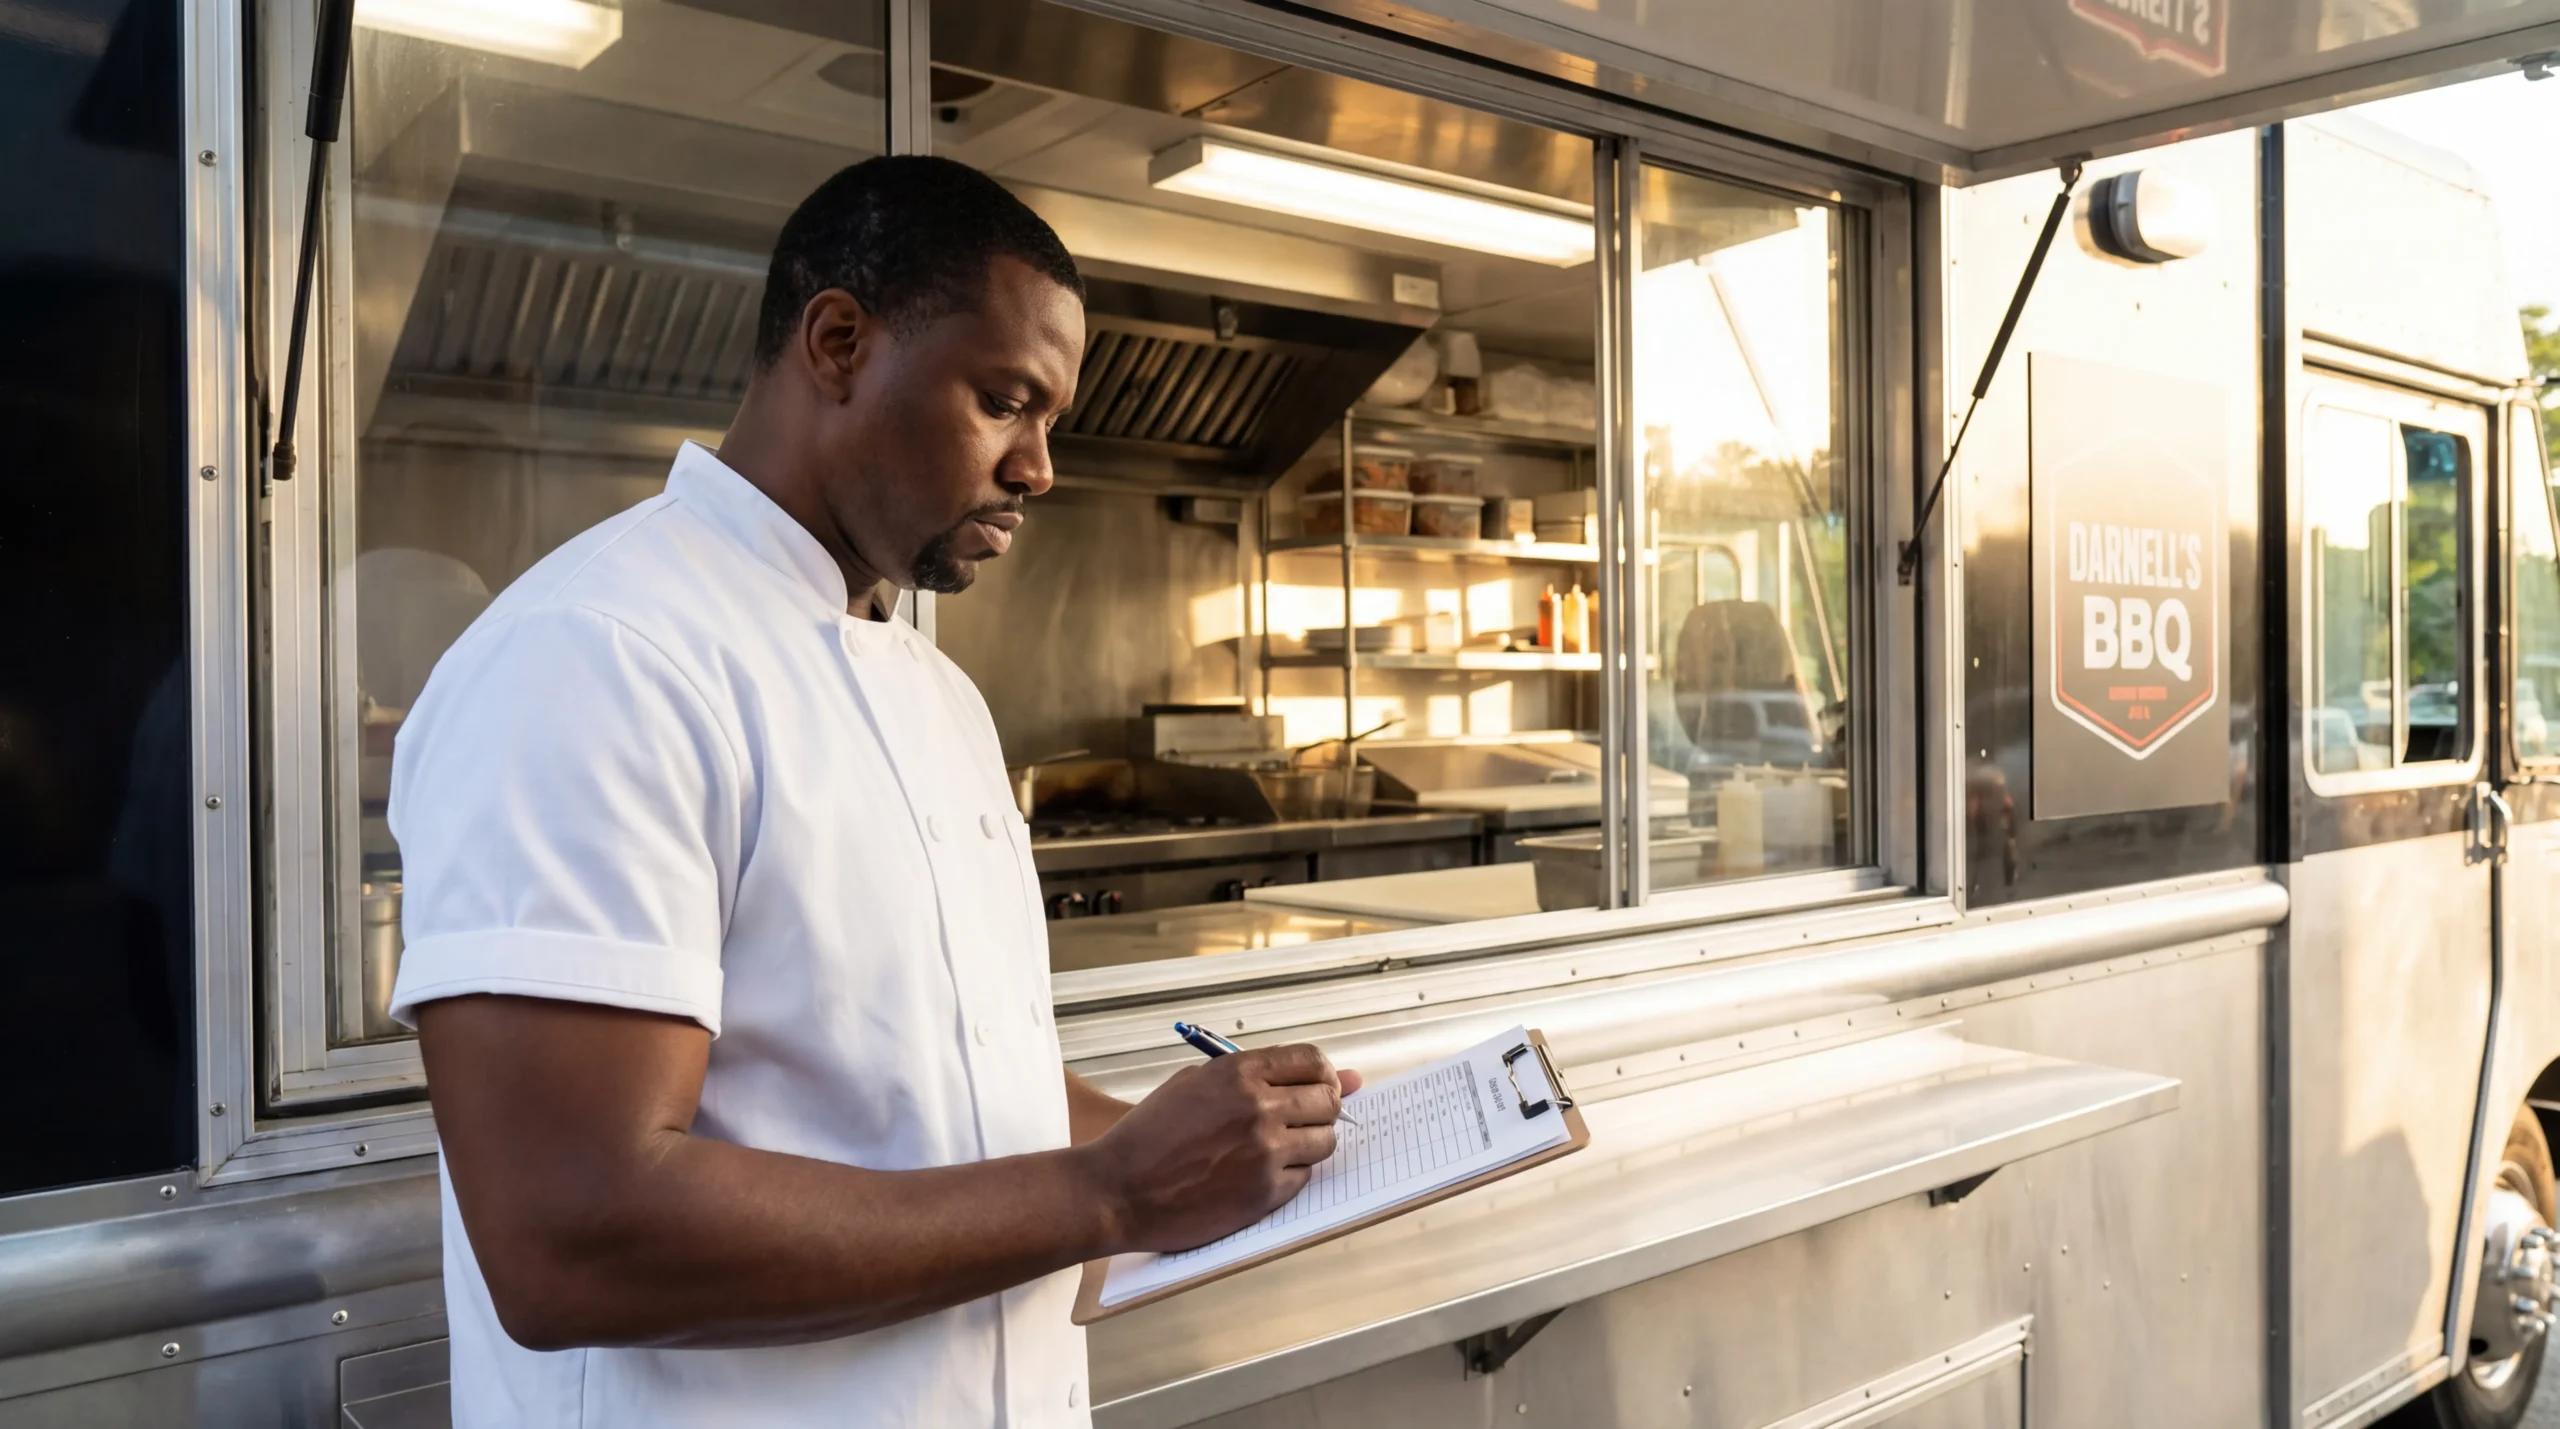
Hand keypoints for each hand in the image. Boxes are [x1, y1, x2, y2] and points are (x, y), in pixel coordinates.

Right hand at [1076, 1044, 1364, 1254]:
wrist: (1117, 1190)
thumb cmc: (1149, 1135)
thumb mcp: (1193, 1084)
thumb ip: (1254, 1075)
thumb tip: (1324, 1077)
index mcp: (1239, 1073)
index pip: (1312, 1061)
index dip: (1322, 1074)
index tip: (1318, 1086)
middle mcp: (1258, 1107)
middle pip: (1328, 1101)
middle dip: (1321, 1109)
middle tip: (1299, 1121)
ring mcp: (1265, 1151)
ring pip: (1324, 1141)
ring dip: (1309, 1144)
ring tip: (1275, 1149)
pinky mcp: (1266, 1192)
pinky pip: (1305, 1177)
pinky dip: (1291, 1174)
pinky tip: (1259, 1173)